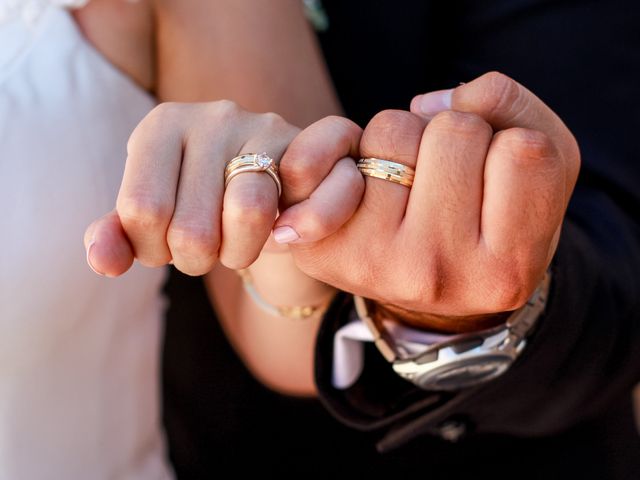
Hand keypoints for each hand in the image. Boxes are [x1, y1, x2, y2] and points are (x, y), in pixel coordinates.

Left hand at [83, 102, 361, 277]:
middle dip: (196, 260)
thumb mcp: (153, 218)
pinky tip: (288, 232)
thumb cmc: (201, 205)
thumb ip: (118, 237)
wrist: (268, 187)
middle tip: (206, 251)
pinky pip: (318, 194)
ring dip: (242, 253)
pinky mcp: (321, 143)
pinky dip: (306, 226)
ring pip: (249, 214)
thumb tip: (103, 260)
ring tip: (238, 246)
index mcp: (162, 125)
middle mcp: (214, 116)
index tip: (165, 246)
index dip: (153, 251)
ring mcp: (269, 126)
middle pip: (192, 229)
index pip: (141, 212)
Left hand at [276, 72, 580, 330]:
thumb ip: (511, 110)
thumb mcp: (538, 172)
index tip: (496, 177)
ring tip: (406, 185)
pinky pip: (328, 148)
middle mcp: (439, 274)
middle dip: (454, 135)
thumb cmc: (483, 215)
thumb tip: (424, 104)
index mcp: (505, 271)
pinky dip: (344, 144)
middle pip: (456, 130)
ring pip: (394, 127)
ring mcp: (375, 263)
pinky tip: (356, 185)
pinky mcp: (324, 248)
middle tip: (445, 179)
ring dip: (403, 139)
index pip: (525, 150)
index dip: (511, 142)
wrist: (415, 273)